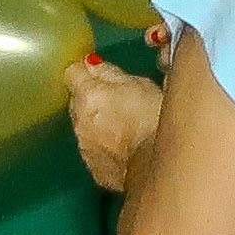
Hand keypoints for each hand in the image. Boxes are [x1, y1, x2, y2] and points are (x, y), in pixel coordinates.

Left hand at [61, 62, 161, 195]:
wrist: (162, 166)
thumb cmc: (156, 121)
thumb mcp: (140, 84)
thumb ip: (110, 72)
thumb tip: (92, 64)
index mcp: (88, 95)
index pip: (72, 73)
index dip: (87, 72)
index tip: (99, 74)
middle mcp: (80, 122)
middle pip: (76, 102)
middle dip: (92, 100)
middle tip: (119, 102)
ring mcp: (85, 149)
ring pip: (84, 128)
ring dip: (98, 125)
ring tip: (126, 128)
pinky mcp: (95, 171)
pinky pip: (95, 152)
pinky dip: (105, 149)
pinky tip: (127, 149)